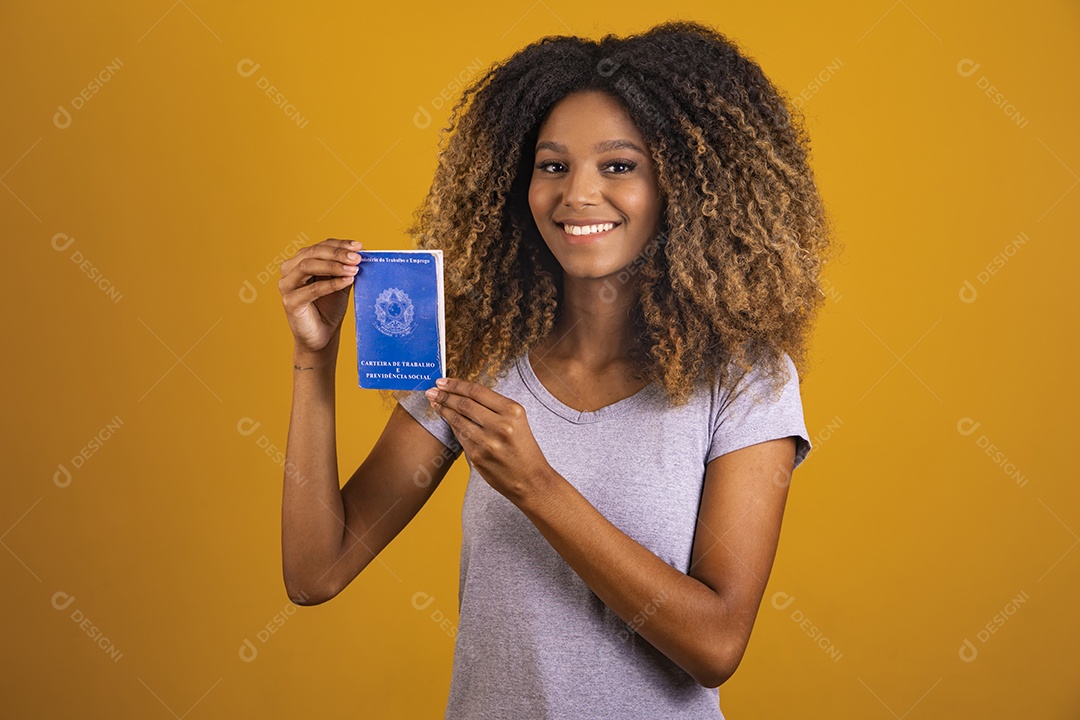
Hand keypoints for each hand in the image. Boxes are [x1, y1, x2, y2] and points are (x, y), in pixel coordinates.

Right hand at [278, 238, 361, 353]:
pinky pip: (312, 289)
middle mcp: (289, 270)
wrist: (323, 335)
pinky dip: (331, 283)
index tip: (359, 246)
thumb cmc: (330, 308)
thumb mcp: (341, 283)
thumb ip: (346, 268)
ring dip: (334, 266)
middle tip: (357, 257)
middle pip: (313, 253)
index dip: (339, 244)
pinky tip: (347, 281)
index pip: (320, 246)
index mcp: (300, 261)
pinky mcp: (290, 301)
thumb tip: (360, 253)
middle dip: (337, 254)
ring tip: (354, 269)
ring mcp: (287, 285)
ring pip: (308, 266)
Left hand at [425, 378, 552, 504]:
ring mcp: (487, 442)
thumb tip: (464, 393)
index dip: (456, 384)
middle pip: (464, 404)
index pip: (477, 391)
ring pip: (458, 420)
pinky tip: (447, 420)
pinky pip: (460, 436)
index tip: (443, 381)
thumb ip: (495, 407)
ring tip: (435, 403)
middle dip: (444, 395)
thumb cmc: (524, 448)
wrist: (530, 480)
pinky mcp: (477, 457)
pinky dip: (452, 426)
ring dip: (443, 410)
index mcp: (512, 411)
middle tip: (432, 391)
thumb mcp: (517, 421)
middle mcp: (500, 425)